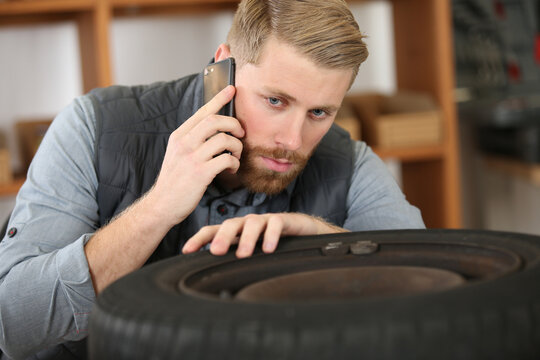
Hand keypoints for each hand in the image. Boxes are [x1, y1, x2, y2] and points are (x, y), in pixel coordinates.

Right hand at [147, 85, 243, 226]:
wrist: (161, 205)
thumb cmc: (175, 181)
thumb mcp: (178, 154)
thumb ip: (192, 140)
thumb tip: (216, 129)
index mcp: (179, 136)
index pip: (202, 112)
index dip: (219, 99)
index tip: (232, 89)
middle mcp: (184, 144)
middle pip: (215, 121)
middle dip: (234, 124)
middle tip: (240, 134)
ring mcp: (191, 158)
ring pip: (224, 139)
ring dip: (237, 147)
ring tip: (236, 156)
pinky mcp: (200, 174)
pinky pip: (226, 160)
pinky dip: (234, 163)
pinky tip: (231, 169)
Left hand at [182, 213, 347, 257]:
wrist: (303, 231)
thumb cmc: (274, 243)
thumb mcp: (252, 252)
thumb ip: (235, 259)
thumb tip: (212, 279)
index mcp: (237, 231)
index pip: (213, 231)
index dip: (199, 239)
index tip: (186, 251)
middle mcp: (248, 224)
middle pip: (231, 224)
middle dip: (222, 237)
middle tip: (216, 252)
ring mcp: (265, 220)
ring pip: (252, 224)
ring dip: (246, 239)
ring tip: (243, 254)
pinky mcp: (284, 220)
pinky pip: (275, 223)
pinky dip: (271, 235)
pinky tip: (269, 248)